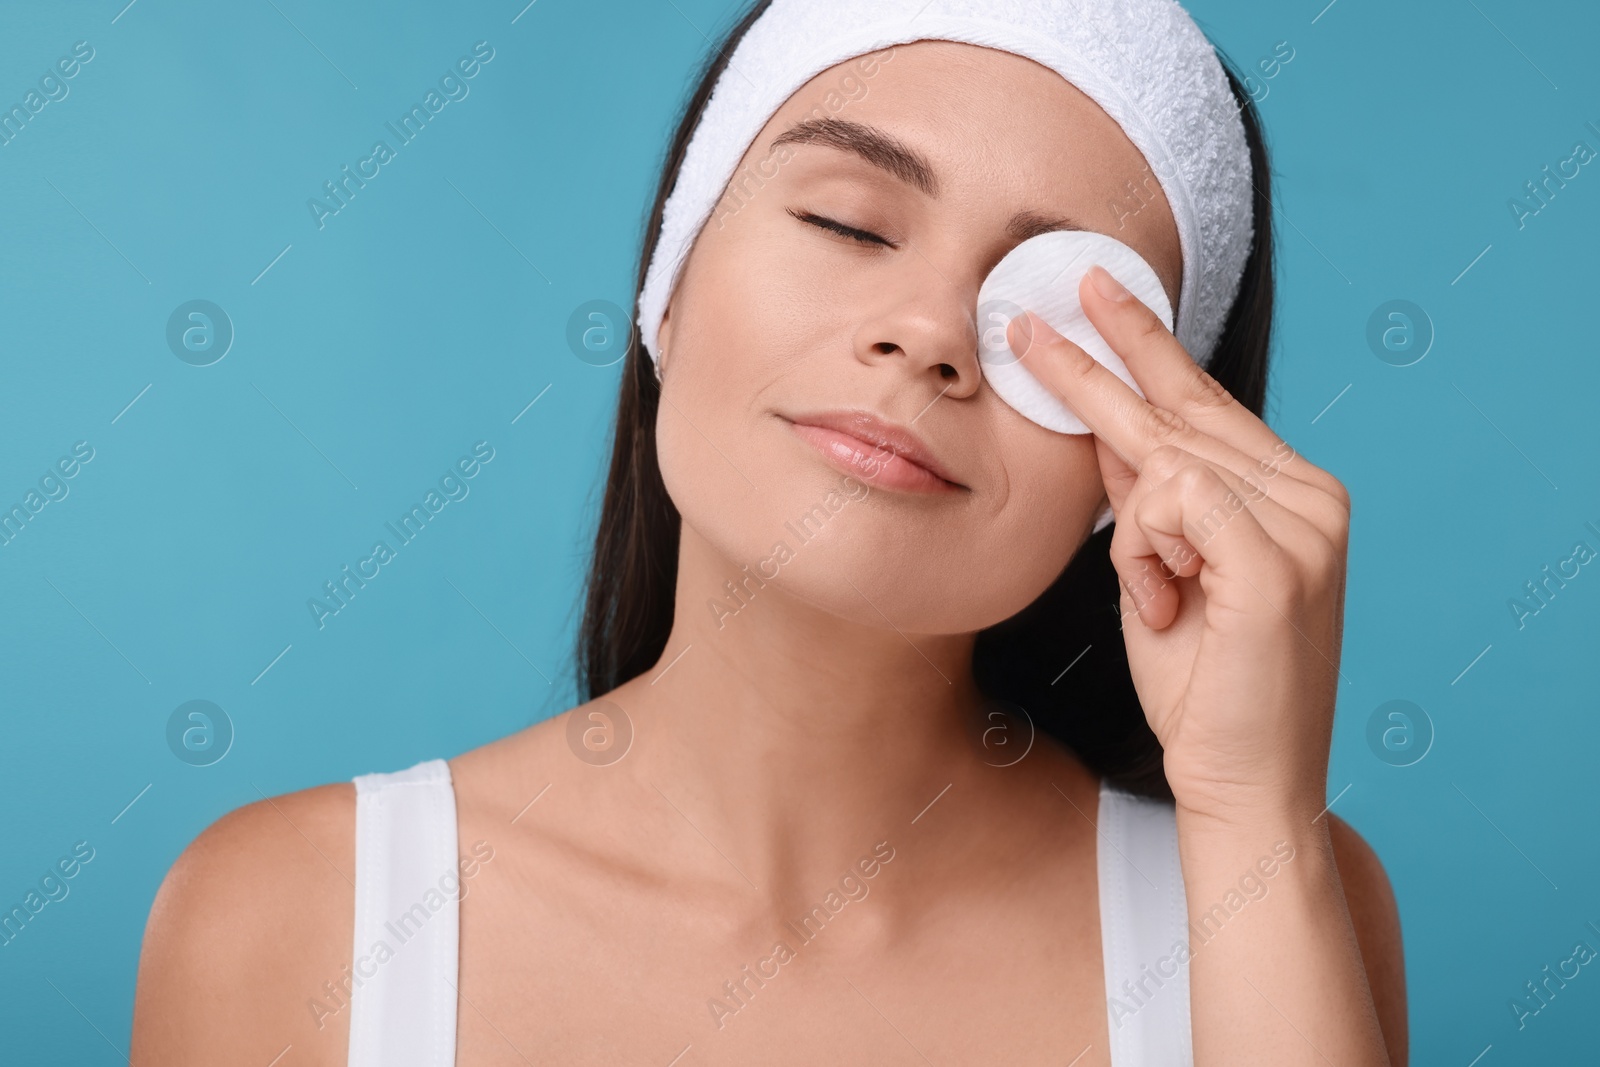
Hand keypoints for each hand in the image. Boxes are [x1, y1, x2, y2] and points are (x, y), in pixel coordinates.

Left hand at [1007, 264, 1351, 827]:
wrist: (1242, 779)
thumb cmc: (1202, 685)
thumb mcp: (1159, 573)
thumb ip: (1148, 500)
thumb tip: (1110, 434)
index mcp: (1290, 493)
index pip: (1203, 404)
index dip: (1146, 349)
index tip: (1099, 296)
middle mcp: (1311, 495)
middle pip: (1181, 408)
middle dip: (1101, 359)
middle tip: (1039, 307)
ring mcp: (1304, 524)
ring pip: (1165, 461)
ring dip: (1139, 540)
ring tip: (1167, 603)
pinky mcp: (1277, 562)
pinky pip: (1171, 502)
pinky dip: (1149, 555)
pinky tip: (1172, 603)